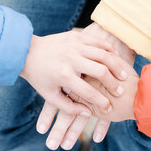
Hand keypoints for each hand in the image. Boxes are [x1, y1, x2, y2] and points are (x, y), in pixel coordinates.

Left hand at [36, 23, 136, 149]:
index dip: (101, 102)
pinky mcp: (76, 36)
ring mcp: (74, 45)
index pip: (88, 91)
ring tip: (124, 76)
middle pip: (100, 71)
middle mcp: (70, 58)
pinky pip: (97, 41)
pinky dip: (108, 49)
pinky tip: (116, 58)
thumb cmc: (40, 77)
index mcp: (63, 75)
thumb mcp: (50, 95)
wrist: (26, 51)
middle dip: (113, 83)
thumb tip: (88, 114)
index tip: (109, 108)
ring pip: (102, 54)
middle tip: (120, 91)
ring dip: (115, 66)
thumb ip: (69, 107)